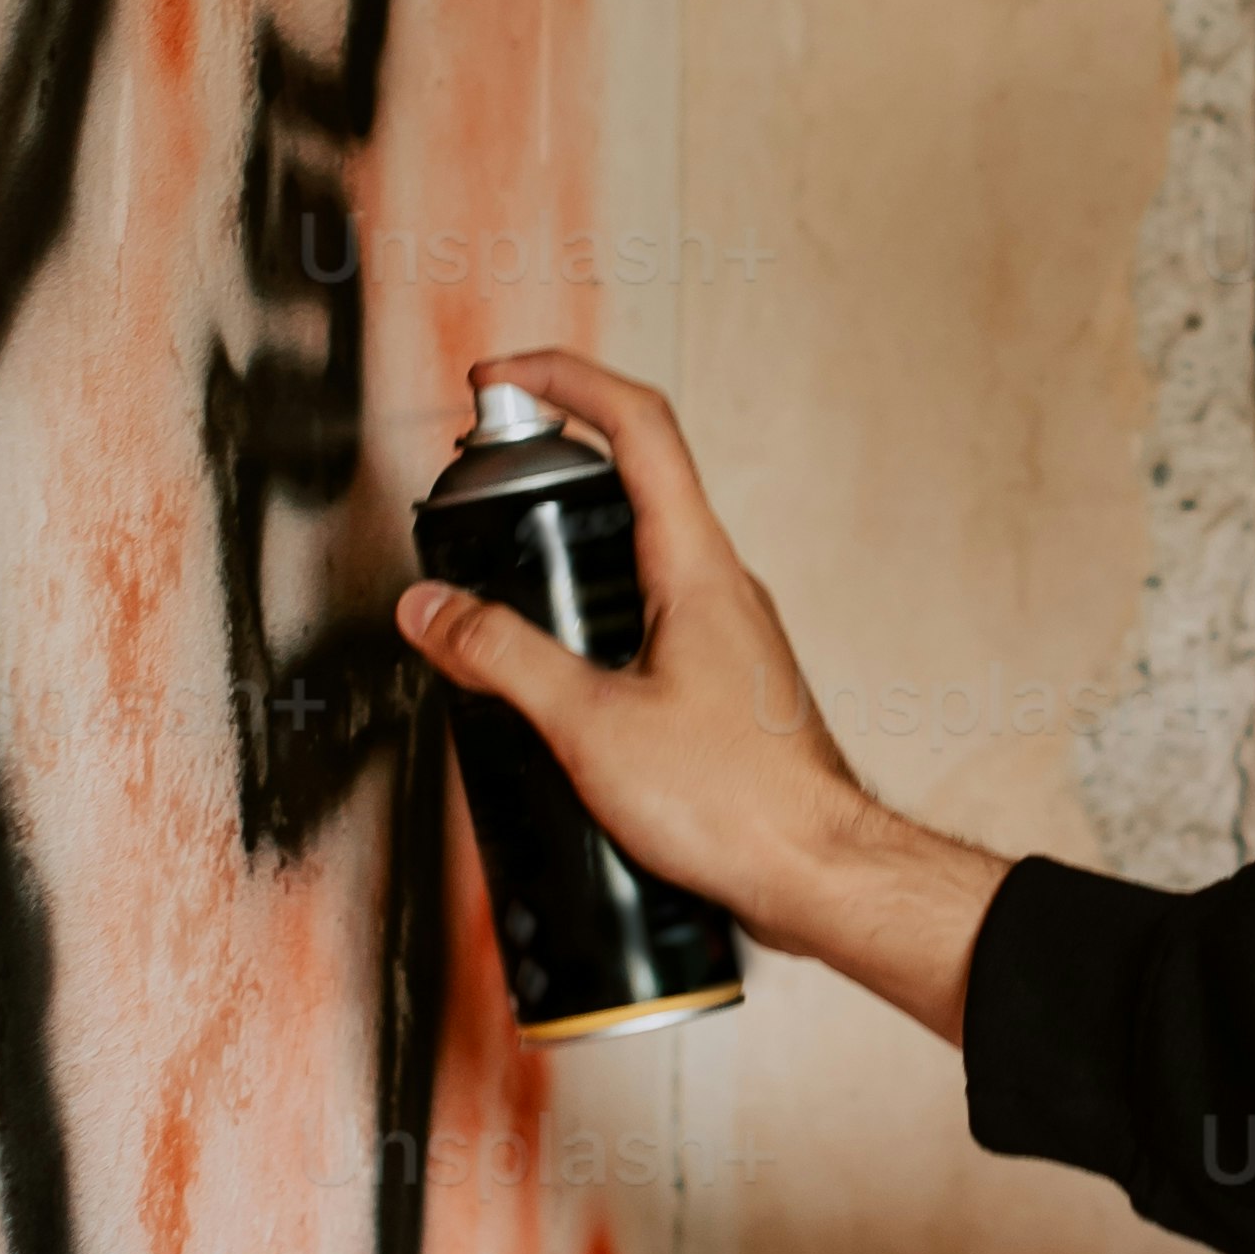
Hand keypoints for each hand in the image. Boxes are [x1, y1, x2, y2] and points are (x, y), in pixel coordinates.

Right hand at [394, 351, 1005, 1044]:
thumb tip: (432, 609)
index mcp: (698, 566)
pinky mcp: (722, 680)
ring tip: (505, 563)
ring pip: (645, 547)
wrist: (821, 876)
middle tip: (488, 466)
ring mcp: (727, 630)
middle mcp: (721, 584)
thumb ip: (502, 659)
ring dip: (574, 535)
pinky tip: (557, 661)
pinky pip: (652, 610)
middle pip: (639, 473)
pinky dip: (596, 604)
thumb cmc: (738, 805)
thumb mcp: (590, 725)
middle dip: (557, 451)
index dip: (565, 379)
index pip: (637, 424)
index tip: (500, 377)